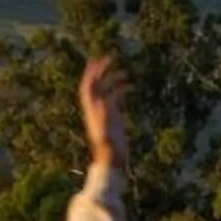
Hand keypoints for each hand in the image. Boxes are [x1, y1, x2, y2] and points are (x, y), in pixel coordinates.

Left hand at [78, 55, 124, 170]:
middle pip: (96, 85)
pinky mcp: (114, 118)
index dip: (92, 73)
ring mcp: (105, 113)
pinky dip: (122, 91)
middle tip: (110, 57)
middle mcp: (96, 110)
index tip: (98, 60)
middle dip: (101, 71)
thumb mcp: (105, 134)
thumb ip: (103, 119)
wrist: (113, 163)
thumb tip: (103, 103)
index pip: (88, 87)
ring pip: (107, 90)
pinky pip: (116, 99)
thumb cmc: (109, 151)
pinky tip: (132, 88)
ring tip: (126, 73)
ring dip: (114, 80)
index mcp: (92, 110)